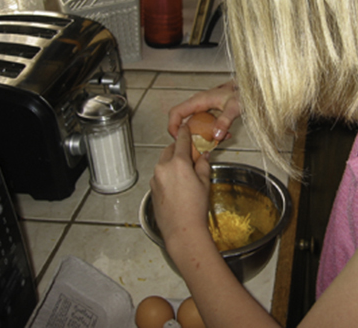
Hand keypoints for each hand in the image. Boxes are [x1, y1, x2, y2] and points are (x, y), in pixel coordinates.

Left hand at [150, 125, 211, 249]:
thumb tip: (203, 156)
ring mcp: (155, 178)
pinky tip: (178, 186)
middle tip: (191, 154)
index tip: (186, 127)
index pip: (181, 140)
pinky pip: (160, 175)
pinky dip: (168, 174)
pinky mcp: (152, 188)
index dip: (185, 132)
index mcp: (178, 163)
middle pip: (170, 149)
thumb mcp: (205, 183)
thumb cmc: (194, 209)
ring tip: (186, 173)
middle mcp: (163, 168)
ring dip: (173, 162)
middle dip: (179, 149)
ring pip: (164, 162)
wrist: (182, 230)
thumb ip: (203, 165)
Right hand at [168, 80, 240, 141]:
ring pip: (193, 124)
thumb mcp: (234, 107)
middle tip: (193, 146)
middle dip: (186, 135)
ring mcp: (203, 108)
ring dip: (199, 136)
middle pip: (182, 121)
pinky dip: (209, 133)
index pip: (176, 112)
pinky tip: (221, 136)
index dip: (172, 126)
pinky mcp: (209, 112)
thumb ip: (225, 121)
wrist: (247, 88)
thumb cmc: (240, 92)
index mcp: (199, 100)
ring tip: (210, 143)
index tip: (176, 138)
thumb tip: (216, 135)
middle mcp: (198, 104)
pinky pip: (203, 124)